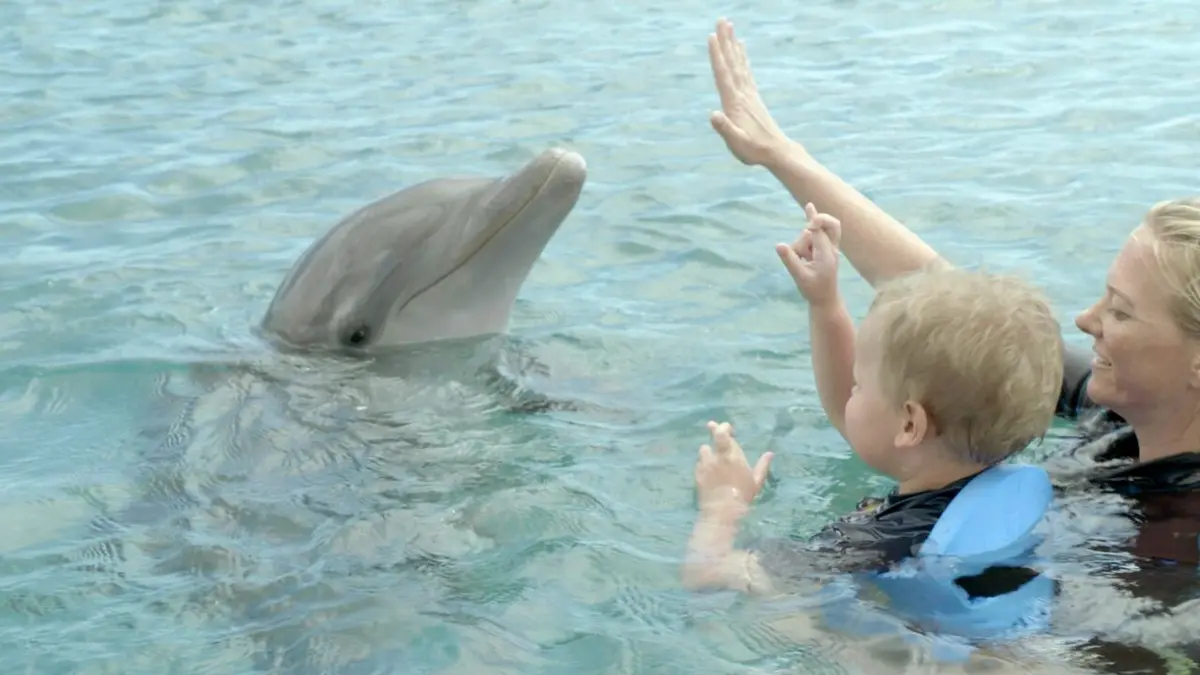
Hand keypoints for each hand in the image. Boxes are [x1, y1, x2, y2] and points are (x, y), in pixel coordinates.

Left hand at [695, 420, 772, 512]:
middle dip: (714, 428)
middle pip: (715, 435)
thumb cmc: (742, 495)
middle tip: (712, 425)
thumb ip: (762, 465)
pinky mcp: (697, 473)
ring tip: (712, 455)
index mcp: (734, 456)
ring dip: (708, 450)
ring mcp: (706, 464)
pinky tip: (707, 470)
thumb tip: (770, 453)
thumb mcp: (756, 481)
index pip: (727, 435)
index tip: (727, 427)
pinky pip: (699, 463)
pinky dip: (703, 463)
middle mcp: (719, 456)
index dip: (725, 428)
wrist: (722, 510)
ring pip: (704, 449)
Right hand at [707, 18, 792, 166]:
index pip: (723, 75)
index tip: (712, 36)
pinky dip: (742, 58)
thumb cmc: (753, 150)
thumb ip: (725, 129)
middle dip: (726, 41)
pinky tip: (741, 50)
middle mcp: (742, 94)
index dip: (717, 55)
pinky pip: (745, 72)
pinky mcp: (753, 97)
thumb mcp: (736, 144)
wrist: (776, 152)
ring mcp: (749, 94)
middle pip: (732, 63)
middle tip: (722, 20)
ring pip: (739, 64)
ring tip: (730, 28)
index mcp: (734, 103)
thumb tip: (713, 115)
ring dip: (733, 45)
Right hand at [776, 202, 842, 306]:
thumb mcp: (799, 277)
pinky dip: (805, 245)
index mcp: (826, 254)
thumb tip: (778, 245)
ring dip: (803, 243)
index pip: (819, 231)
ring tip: (802, 261)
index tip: (809, 206)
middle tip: (807, 224)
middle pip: (827, 226)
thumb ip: (789, 260)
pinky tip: (804, 257)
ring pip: (813, 235)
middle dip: (816, 223)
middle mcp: (831, 249)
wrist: (826, 301)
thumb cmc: (813, 291)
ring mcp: (830, 249)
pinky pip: (814, 239)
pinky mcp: (825, 251)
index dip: (814, 218)